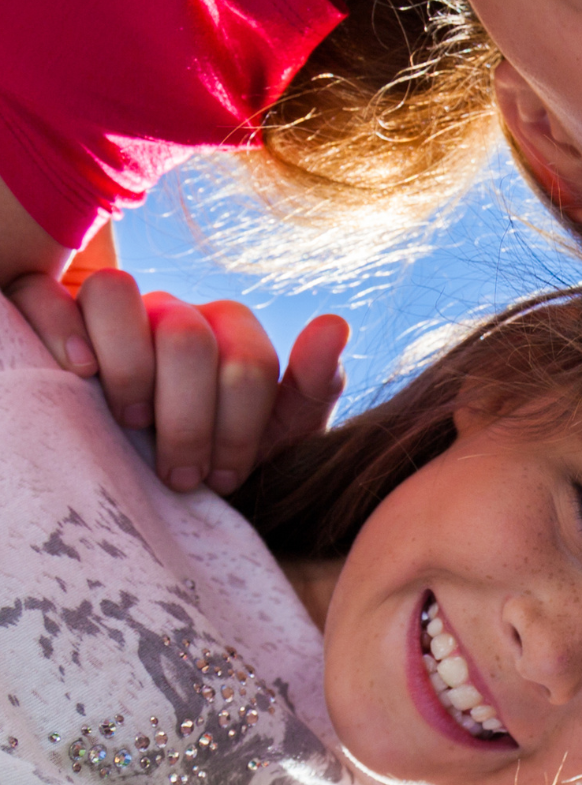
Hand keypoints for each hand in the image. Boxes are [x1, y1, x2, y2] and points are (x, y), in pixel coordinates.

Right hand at [7, 269, 347, 493]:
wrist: (155, 490)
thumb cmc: (216, 460)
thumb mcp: (280, 436)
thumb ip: (316, 385)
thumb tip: (335, 323)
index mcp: (230, 335)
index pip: (248, 362)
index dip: (240, 428)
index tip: (225, 480)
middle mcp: (174, 315)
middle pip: (187, 337)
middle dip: (187, 418)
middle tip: (179, 474)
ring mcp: (114, 313)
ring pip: (117, 294)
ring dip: (127, 367)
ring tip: (129, 422)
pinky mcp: (52, 314)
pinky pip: (43, 295)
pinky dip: (59, 326)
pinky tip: (79, 371)